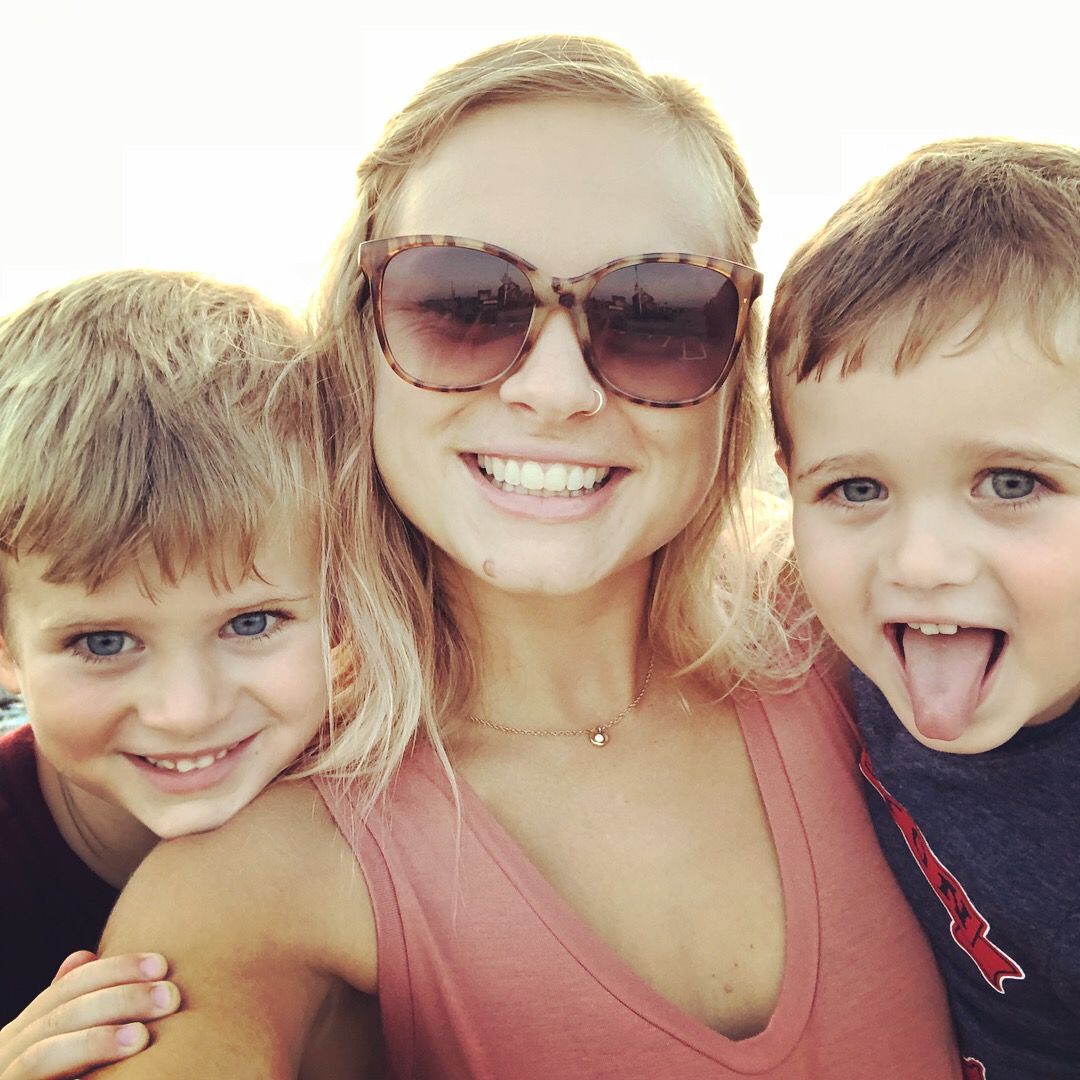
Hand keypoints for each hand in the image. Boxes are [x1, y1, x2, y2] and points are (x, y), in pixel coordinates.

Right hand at [0, 952, 179, 1079]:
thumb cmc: (48, 1077)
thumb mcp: (53, 1047)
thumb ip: (68, 1009)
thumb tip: (83, 954)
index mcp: (25, 1029)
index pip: (70, 985)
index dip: (116, 970)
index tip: (162, 964)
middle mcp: (8, 1050)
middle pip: (63, 1012)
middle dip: (119, 998)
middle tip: (169, 996)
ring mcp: (5, 1078)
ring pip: (43, 1054)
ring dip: (95, 1041)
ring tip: (141, 1037)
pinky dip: (71, 1073)